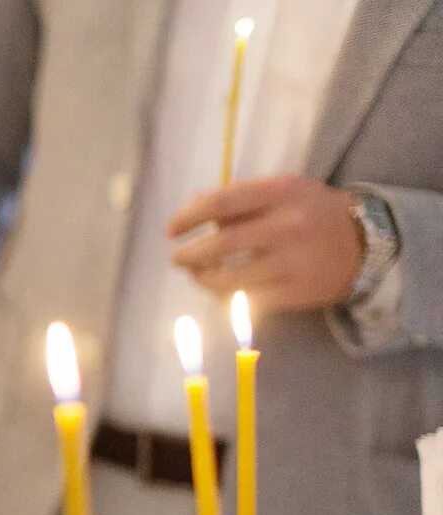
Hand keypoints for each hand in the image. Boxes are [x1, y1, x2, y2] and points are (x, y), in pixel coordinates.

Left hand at [168, 176, 363, 312]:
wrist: (364, 246)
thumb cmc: (313, 213)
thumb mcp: (284, 191)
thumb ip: (241, 198)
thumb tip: (193, 208)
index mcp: (281, 192)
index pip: (219, 204)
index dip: (188, 218)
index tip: (173, 230)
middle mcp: (286, 226)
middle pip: (219, 245)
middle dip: (189, 254)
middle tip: (178, 258)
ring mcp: (290, 262)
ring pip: (227, 278)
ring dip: (202, 278)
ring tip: (197, 274)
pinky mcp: (292, 293)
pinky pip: (244, 300)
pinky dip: (224, 296)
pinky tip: (221, 289)